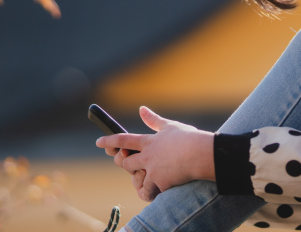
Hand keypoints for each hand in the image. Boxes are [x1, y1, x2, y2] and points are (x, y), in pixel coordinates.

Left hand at [96, 106, 214, 200]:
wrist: (202, 153)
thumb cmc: (189, 138)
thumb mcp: (170, 126)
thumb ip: (154, 120)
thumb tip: (141, 109)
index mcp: (149, 141)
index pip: (123, 140)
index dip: (110, 141)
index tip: (99, 142)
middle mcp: (147, 156)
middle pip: (125, 163)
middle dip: (125, 164)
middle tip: (131, 163)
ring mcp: (153, 170)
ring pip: (136, 178)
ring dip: (140, 179)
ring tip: (151, 177)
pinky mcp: (161, 182)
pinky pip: (150, 190)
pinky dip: (152, 191)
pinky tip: (159, 188)